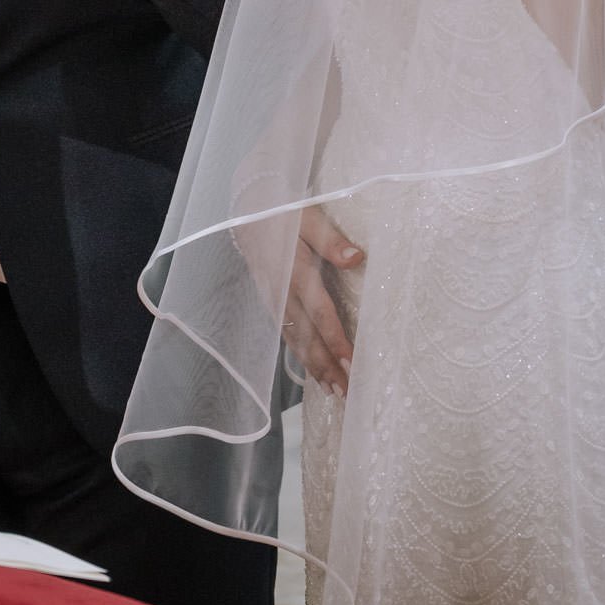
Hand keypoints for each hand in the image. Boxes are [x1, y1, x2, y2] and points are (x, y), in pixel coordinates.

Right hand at [280, 206, 361, 394]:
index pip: (319, 312)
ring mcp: (273, 298)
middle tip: (346, 393)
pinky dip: (299, 354)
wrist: (246, 211)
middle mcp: (282, 291)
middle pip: (307, 335)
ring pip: (294, 338)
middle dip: (327, 366)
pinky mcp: (269, 300)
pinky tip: (310, 368)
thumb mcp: (309, 217)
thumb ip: (331, 241)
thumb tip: (358, 258)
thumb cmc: (283, 211)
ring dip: (313, 366)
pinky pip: (285, 332)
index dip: (336, 340)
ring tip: (333, 391)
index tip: (352, 364)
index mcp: (294, 270)